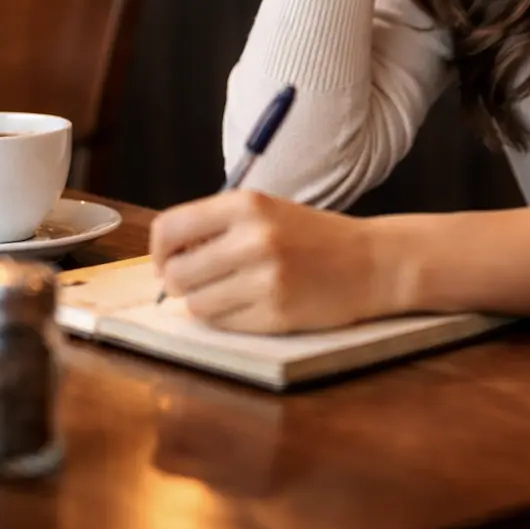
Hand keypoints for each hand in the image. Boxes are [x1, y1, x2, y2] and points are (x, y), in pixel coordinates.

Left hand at [149, 189, 391, 333]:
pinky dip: (228, 319)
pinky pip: (223, 324)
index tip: (167, 260)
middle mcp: (253, 238)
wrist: (371, 262)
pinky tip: (252, 304)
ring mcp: (265, 278)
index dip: (158, 251)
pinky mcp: (275, 314)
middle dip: (178, 282)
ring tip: (231, 292)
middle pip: (176, 273)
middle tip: (199, 281)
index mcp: (246, 204)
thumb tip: (164, 258)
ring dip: (204, 302)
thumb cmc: (313, 236)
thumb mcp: (266, 211)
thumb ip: (217, 226)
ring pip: (196, 303)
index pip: (170, 228)